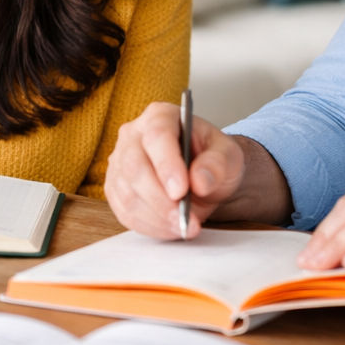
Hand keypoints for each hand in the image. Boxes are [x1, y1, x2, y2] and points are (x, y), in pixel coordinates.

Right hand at [104, 101, 244, 238]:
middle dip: (160, 199)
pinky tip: (170, 228)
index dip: (167, 164)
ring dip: (156, 217)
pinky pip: (124, 211)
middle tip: (185, 219)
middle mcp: (133, 135)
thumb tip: (199, 181)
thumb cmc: (213, 160)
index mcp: (161, 115)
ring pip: (127, 193)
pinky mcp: (115, 188)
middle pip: (135, 166)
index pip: (157, 136)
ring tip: (184, 226)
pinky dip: (149, 226)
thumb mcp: (229, 156)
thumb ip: (218, 163)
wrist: (202, 177)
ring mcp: (119, 162)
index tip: (181, 191)